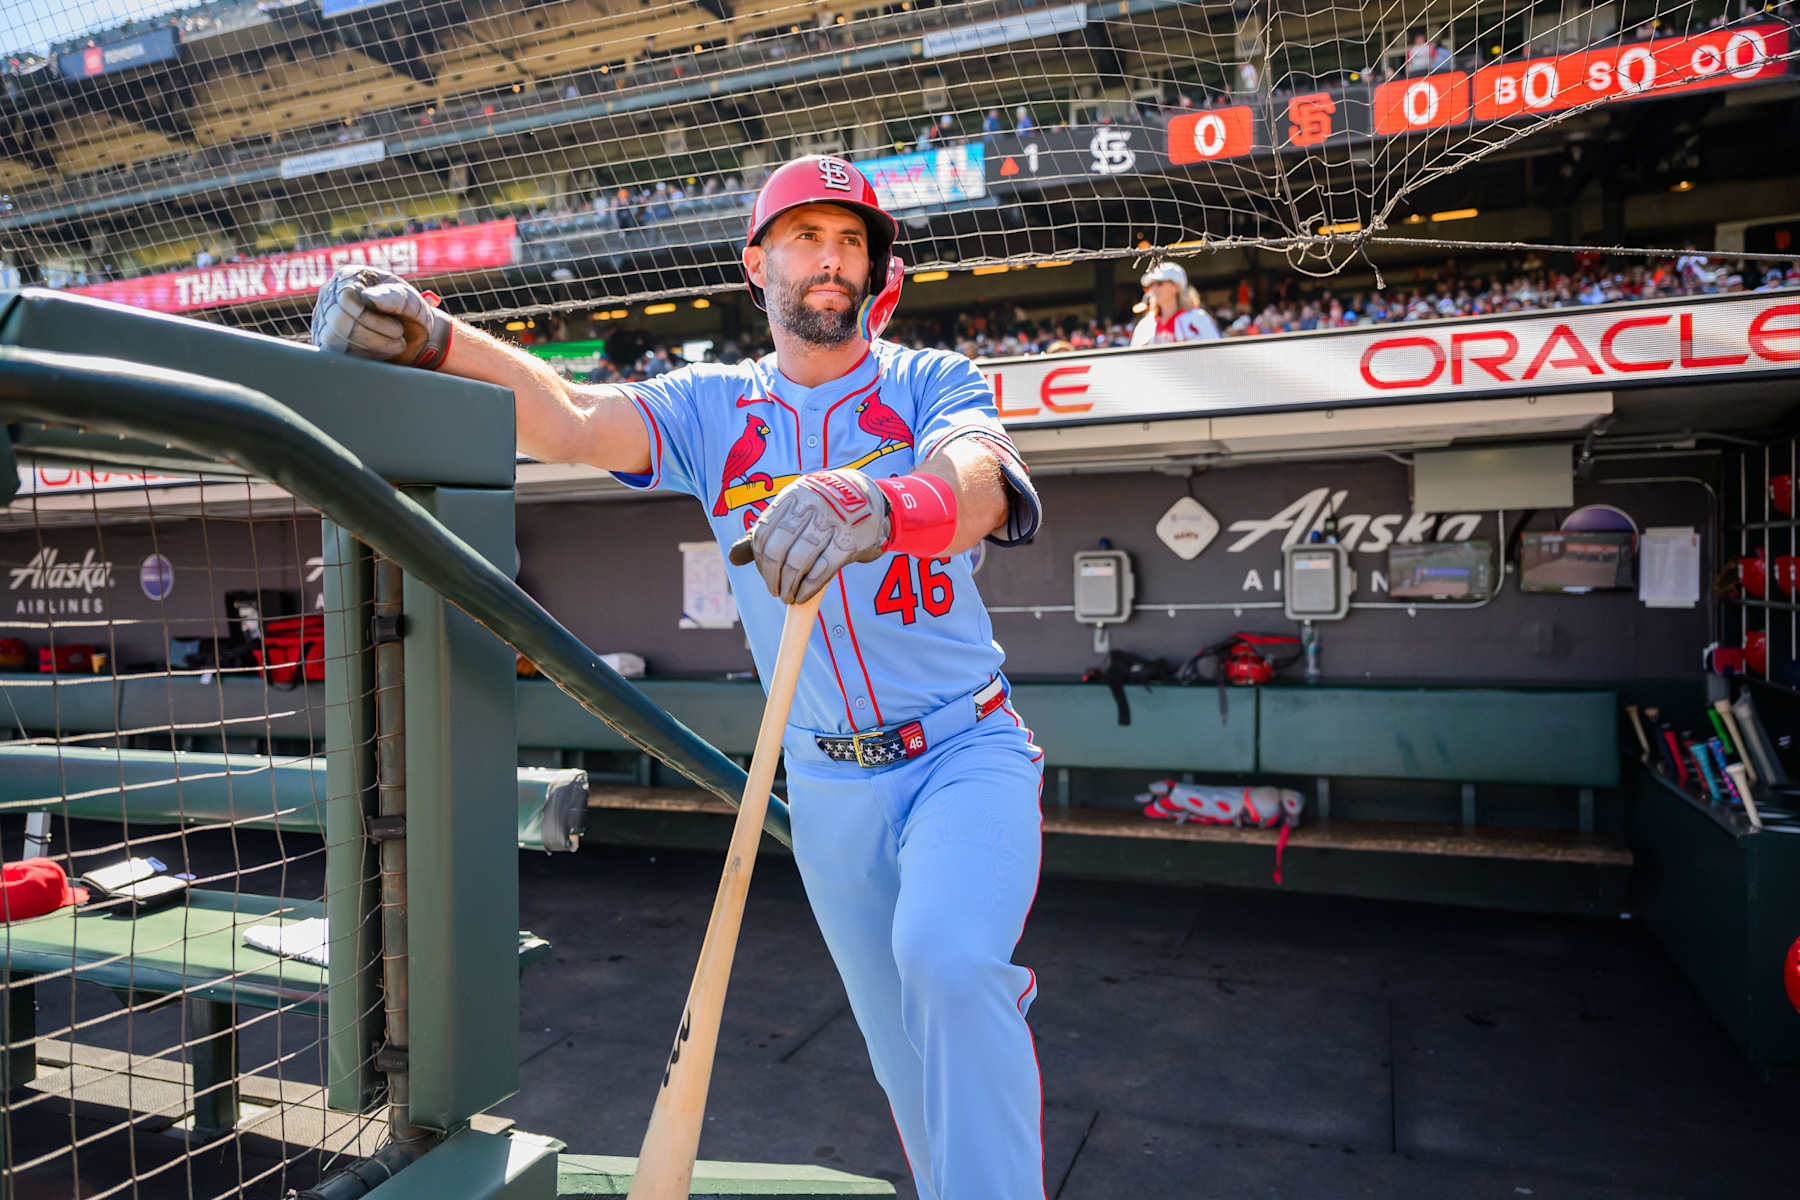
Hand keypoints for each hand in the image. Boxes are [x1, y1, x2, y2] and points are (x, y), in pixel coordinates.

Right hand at [310, 265, 452, 369]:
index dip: (370, 317)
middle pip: (339, 320)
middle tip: (399, 338)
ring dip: (371, 347)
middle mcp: (330, 296)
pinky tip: (379, 352)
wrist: (415, 338)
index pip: (346, 297)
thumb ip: (393, 297)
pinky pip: (334, 353)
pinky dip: (361, 356)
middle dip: (374, 335)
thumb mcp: (411, 301)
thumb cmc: (411, 313)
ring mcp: (324, 319)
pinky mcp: (325, 342)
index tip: (398, 327)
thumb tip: (368, 297)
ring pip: (333, 338)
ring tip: (394, 345)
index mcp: (350, 277)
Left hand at [727, 469, 890, 602]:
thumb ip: (768, 530)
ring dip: (788, 586)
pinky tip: (803, 595)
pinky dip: (808, 588)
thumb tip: (734, 556)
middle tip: (775, 591)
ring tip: (788, 596)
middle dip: (771, 577)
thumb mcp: (797, 508)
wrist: (872, 497)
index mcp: (792, 496)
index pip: (762, 533)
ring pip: (798, 562)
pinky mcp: (850, 542)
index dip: (759, 560)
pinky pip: (822, 571)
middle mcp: (810, 506)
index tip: (765, 574)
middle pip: (777, 549)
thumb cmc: (827, 508)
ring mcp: (832, 523)